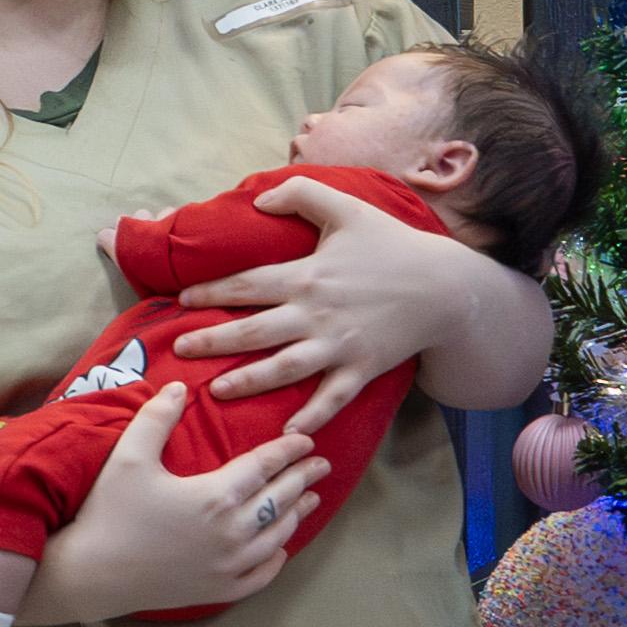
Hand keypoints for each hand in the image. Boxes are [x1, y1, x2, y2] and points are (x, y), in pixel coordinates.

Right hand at [18, 382, 324, 618]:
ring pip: (278, 536)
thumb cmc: (108, 513)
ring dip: (297, 514)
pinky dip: (277, 559)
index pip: (265, 465)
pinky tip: (281, 548)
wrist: (91, 575)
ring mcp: (229, 565)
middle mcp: (232, 532)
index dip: (289, 450)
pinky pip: (262, 575)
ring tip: (310, 499)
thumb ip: (156, 419)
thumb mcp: (128, 458)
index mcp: (215, 495)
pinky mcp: (219, 590)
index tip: (307, 440)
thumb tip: (179, 386)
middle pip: (280, 499)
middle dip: (303, 478)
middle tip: (321, 464)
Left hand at [192, 177, 503, 411]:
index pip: (247, 285)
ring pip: (283, 370)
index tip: (181, 301)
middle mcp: (316, 314)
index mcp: (307, 276)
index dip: (211, 293)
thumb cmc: (393, 245)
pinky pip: (332, 399)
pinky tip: (288, 433)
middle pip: (254, 331)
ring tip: (217, 390)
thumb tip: (260, 198)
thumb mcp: (348, 208)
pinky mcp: (362, 369)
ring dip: (247, 382)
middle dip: (213, 341)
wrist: (445, 286)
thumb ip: (302, 194)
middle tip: (180, 349)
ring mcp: (339, 346)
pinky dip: (312, 417)